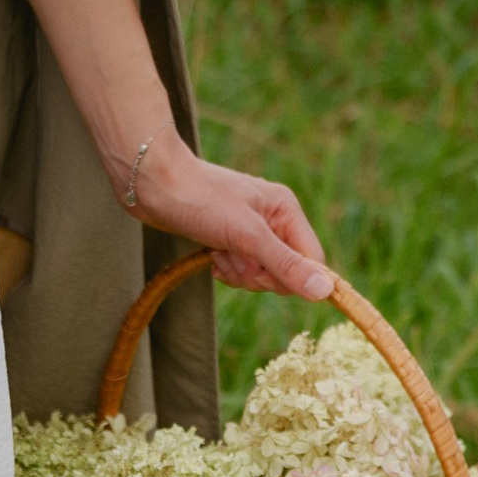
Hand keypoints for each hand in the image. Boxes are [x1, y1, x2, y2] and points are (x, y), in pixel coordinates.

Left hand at [122, 133, 330, 301]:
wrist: (152, 184)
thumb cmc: (200, 200)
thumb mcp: (247, 236)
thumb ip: (285, 265)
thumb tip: (325, 292)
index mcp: (286, 210)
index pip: (312, 260)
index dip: (293, 278)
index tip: (264, 276)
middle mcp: (273, 219)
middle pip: (284, 272)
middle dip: (257, 273)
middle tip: (233, 255)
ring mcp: (250, 230)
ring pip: (260, 274)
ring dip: (237, 271)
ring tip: (217, 250)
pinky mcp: (229, 239)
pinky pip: (240, 269)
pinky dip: (225, 268)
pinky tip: (210, 254)